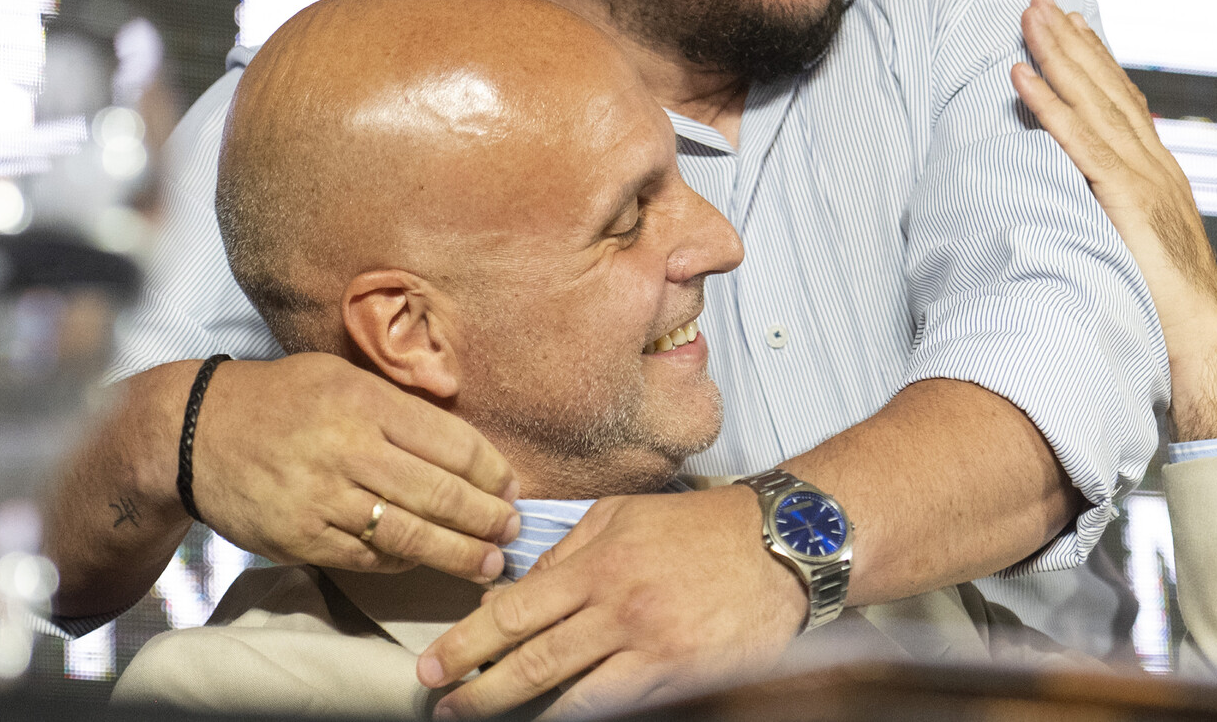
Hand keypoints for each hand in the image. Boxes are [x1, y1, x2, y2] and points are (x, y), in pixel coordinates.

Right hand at [194, 352, 520, 580]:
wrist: (197, 432)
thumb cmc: (281, 399)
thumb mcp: (341, 375)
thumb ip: (399, 398)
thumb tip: (460, 411)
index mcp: (366, 401)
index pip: (450, 442)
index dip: (491, 470)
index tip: (512, 486)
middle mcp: (348, 448)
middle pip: (438, 493)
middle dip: (486, 517)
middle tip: (513, 529)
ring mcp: (323, 497)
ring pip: (409, 533)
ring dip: (458, 552)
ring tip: (488, 561)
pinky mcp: (301, 536)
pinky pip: (368, 556)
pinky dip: (405, 561)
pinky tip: (428, 560)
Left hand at [417, 485, 803, 718]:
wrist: (781, 546)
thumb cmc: (701, 527)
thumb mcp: (623, 516)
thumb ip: (567, 551)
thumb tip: (517, 589)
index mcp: (599, 563)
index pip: (515, 610)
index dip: (468, 643)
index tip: (435, 665)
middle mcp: (619, 608)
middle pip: (532, 661)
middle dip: (479, 690)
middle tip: (445, 704)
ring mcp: (651, 648)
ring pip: (571, 696)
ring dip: (525, 713)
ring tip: (489, 719)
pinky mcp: (682, 677)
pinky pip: (621, 706)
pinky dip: (584, 715)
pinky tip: (560, 718)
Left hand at [1012, 0, 1216, 441]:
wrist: (1202, 346)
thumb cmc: (1171, 314)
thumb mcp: (1145, 253)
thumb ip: (1122, 223)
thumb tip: (1090, 214)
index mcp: (1161, 177)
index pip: (1124, 104)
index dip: (1097, 62)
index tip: (1074, 26)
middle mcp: (1156, 166)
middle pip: (1107, 87)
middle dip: (1072, 40)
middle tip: (1041, 1)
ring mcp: (1144, 178)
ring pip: (1091, 101)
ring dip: (1056, 55)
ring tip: (1027, 18)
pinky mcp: (1125, 197)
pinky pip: (1077, 141)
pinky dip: (1048, 104)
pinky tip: (1020, 76)